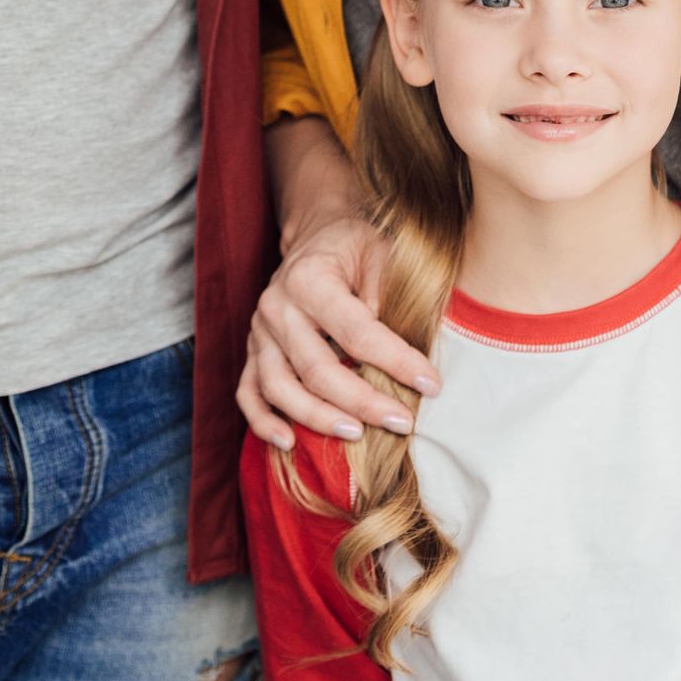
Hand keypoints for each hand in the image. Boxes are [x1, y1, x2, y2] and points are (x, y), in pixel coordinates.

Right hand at [238, 209, 439, 448]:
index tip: (431, 384)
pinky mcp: (253, 352)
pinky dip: (263, 422)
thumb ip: (390, 292)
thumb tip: (403, 343)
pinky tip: (288, 443)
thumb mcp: (382, 250)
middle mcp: (277, 307)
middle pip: (316, 368)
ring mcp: (260, 333)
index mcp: (309, 279)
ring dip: (317, 418)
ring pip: (279, 387)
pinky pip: (248, 393)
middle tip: (402, 422)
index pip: (356, 331)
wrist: (317, 237)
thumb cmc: (356, 246)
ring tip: (356, 435)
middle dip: (362, 401)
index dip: (396, 361)